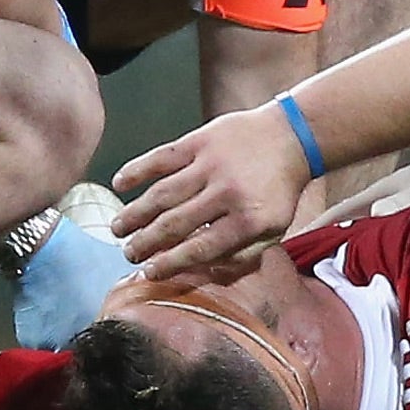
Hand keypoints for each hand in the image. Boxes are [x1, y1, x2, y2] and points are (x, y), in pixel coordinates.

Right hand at [109, 105, 311, 279]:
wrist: (290, 136)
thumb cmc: (278, 190)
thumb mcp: (272, 230)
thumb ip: (241, 254)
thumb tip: (202, 274)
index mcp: (248, 220)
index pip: (200, 248)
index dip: (170, 263)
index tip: (148, 272)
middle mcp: (227, 193)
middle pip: (175, 224)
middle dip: (146, 243)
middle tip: (128, 253)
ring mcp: (211, 164)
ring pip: (162, 194)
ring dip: (135, 213)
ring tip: (118, 229)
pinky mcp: (200, 140)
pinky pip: (162, 157)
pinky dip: (138, 170)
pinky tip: (119, 184)